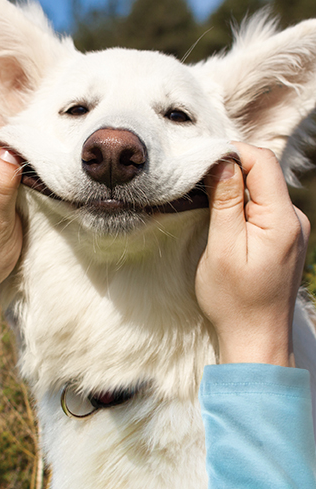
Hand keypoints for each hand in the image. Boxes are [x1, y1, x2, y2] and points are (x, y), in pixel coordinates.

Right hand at [195, 143, 309, 366]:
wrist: (256, 338)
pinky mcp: (283, 238)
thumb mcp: (223, 248)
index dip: (231, 152)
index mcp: (282, 219)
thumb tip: (221, 161)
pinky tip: (224, 214)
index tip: (200, 162)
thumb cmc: (234, 299)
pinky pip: (263, 206)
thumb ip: (226, 202)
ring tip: (206, 197)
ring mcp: (291, 229)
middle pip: (263, 172)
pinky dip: (242, 202)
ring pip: (262, 188)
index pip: (262, 162)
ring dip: (235, 186)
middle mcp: (293, 219)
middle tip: (197, 180)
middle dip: (230, 167)